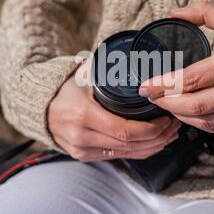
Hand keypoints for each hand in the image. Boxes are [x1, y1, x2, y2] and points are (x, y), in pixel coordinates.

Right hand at [48, 70, 180, 161]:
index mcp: (83, 115)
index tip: (165, 118)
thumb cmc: (64, 90)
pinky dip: (139, 152)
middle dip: (158, 138)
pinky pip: (118, 157)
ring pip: (127, 154)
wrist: (40, 108)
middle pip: (129, 145)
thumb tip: (133, 56)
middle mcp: (82, 137)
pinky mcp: (85, 156)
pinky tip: (153, 144)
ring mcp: (83, 150)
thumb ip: (105, 69)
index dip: (151, 129)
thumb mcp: (82, 76)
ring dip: (152, 146)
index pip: (125, 131)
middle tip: (174, 125)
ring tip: (169, 134)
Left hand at [138, 2, 213, 132]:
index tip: (145, 85)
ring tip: (166, 104)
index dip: (164, 84)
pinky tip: (186, 113)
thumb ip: (204, 13)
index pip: (191, 78)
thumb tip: (174, 12)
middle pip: (195, 105)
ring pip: (205, 122)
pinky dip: (197, 123)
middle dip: (166, 103)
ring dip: (179, 115)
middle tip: (151, 97)